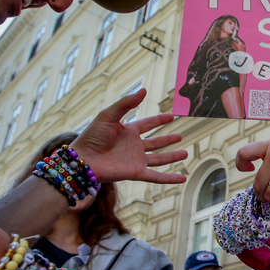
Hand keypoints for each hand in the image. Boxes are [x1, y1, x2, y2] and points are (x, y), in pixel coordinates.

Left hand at [71, 89, 186, 183]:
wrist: (84, 159)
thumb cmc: (92, 136)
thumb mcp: (109, 115)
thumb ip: (126, 103)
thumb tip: (144, 90)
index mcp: (128, 131)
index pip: (148, 124)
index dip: (159, 120)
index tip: (171, 116)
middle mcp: (134, 146)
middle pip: (155, 142)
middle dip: (168, 139)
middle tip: (180, 135)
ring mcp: (136, 160)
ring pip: (159, 159)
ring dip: (172, 157)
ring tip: (185, 153)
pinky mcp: (136, 172)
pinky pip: (157, 176)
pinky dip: (170, 178)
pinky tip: (182, 178)